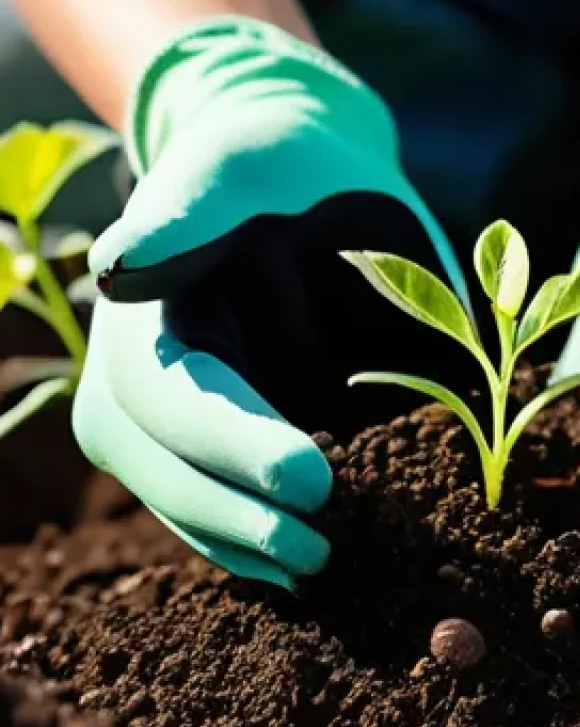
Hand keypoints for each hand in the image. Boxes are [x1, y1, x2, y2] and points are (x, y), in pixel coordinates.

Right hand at [73, 18, 469, 589]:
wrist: (301, 174)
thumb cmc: (272, 160)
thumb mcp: (237, 156)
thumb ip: (188, 205)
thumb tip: (116, 271)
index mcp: (141, 317)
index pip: (165, 396)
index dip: (227, 443)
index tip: (311, 476)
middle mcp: (145, 374)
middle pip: (159, 464)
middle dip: (232, 511)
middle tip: (318, 546)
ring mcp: (179, 412)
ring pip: (180, 498)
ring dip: (241, 542)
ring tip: (318, 567)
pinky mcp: (223, 433)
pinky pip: (215, 502)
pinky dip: (250, 542)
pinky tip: (299, 570)